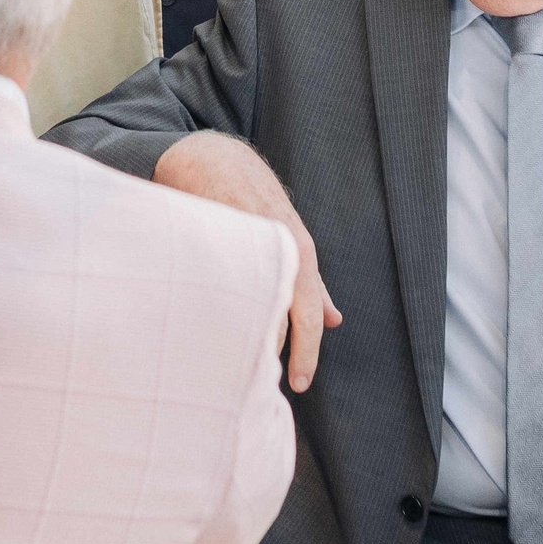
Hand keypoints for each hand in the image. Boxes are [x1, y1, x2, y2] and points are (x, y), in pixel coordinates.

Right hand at [153, 133, 341, 390]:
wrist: (211, 159)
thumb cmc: (255, 202)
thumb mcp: (291, 239)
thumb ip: (313, 283)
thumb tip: (335, 321)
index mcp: (297, 254)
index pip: (307, 316)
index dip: (306, 354)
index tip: (299, 384)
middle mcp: (274, 250)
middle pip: (275, 320)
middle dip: (267, 352)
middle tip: (256, 377)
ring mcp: (240, 245)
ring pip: (246, 307)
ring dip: (241, 333)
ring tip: (229, 357)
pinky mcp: (209, 242)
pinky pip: (215, 288)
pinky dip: (215, 309)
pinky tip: (206, 324)